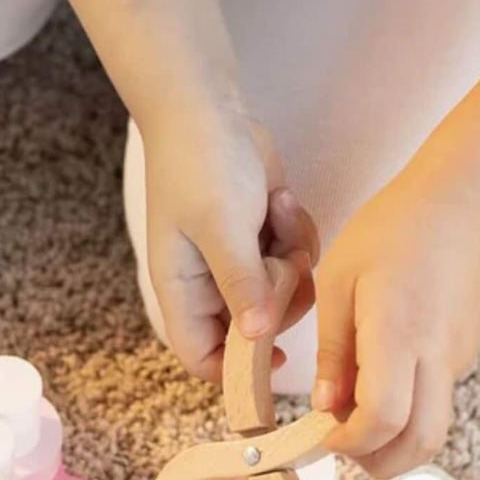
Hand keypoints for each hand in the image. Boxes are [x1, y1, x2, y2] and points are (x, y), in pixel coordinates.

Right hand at [142, 104, 320, 382]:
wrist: (207, 107)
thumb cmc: (199, 165)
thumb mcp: (220, 227)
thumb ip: (241, 284)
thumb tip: (258, 337)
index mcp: (183, 290)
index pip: (202, 356)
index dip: (235, 372)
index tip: (274, 363)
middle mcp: (209, 283)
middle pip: (255, 328)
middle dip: (279, 299)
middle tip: (282, 264)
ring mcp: (238, 260)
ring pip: (283, 292)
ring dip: (292, 260)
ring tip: (276, 217)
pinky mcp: (263, 237)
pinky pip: (295, 258)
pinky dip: (295, 232)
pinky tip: (278, 199)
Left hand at [311, 182, 479, 476]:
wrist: (467, 202)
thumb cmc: (395, 229)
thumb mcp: (340, 280)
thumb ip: (334, 349)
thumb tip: (327, 407)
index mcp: (398, 334)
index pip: (383, 419)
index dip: (351, 442)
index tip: (323, 434)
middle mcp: (436, 356)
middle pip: (420, 444)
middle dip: (378, 462)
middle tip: (342, 441)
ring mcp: (458, 358)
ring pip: (433, 428)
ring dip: (393, 439)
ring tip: (356, 407)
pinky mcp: (466, 354)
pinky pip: (437, 399)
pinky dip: (408, 409)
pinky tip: (380, 375)